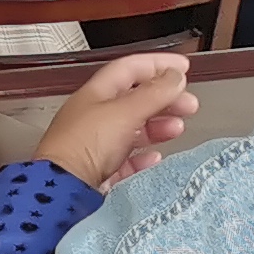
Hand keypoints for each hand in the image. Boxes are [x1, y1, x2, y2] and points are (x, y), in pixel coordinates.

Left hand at [35, 53, 196, 190]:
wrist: (63, 189)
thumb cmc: (85, 145)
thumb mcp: (124, 113)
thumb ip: (153, 94)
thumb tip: (175, 76)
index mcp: (95, 94)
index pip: (128, 69)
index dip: (156, 64)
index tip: (183, 66)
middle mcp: (94, 116)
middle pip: (134, 99)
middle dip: (164, 98)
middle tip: (189, 104)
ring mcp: (96, 144)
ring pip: (133, 128)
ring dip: (158, 125)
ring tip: (177, 128)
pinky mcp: (100, 170)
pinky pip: (127, 159)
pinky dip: (144, 155)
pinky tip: (155, 157)